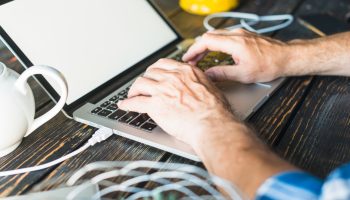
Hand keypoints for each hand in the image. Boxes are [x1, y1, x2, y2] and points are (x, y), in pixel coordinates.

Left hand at [117, 58, 236, 149]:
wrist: (212, 124)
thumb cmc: (215, 111)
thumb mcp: (210, 87)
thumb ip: (199, 82)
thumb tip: (198, 85)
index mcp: (186, 71)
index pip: (163, 64)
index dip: (154, 70)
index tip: (152, 74)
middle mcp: (172, 78)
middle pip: (150, 73)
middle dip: (144, 79)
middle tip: (142, 86)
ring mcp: (162, 90)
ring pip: (140, 84)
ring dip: (134, 90)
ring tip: (132, 95)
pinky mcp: (155, 105)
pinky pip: (135, 102)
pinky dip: (127, 104)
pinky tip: (124, 105)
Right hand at [182, 29, 288, 82]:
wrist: (286, 57)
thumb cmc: (269, 65)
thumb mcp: (243, 74)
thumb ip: (222, 74)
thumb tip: (207, 75)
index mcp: (234, 43)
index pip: (206, 42)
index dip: (193, 50)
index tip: (187, 59)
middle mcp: (236, 35)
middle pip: (208, 36)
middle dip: (197, 48)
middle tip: (191, 61)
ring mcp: (240, 33)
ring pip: (216, 35)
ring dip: (205, 46)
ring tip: (200, 58)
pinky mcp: (244, 35)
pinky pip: (223, 36)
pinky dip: (214, 44)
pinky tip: (214, 53)